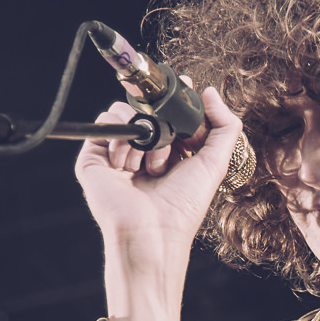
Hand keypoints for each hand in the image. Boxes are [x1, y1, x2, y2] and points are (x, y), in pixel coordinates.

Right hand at [74, 84, 244, 320]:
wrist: (152, 233)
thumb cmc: (184, 206)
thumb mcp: (215, 163)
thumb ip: (225, 126)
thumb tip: (210, 91)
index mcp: (170, 152)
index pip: (170, 112)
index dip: (177, 100)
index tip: (184, 86)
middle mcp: (143, 151)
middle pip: (147, 108)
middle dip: (161, 118)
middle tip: (169, 141)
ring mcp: (117, 155)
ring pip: (126, 113)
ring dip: (143, 133)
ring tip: (149, 166)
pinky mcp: (94, 160)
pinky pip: (105, 126)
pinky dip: (120, 137)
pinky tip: (128, 164)